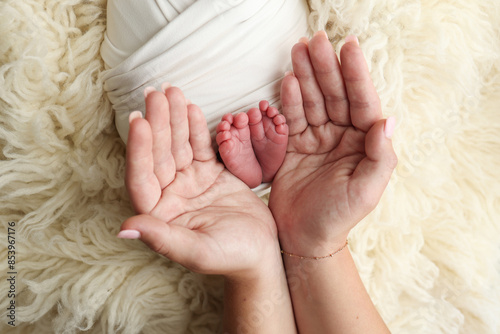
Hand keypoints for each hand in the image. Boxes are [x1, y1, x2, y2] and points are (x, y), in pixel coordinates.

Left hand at [120, 87, 277, 278]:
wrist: (261, 250)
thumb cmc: (232, 257)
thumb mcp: (198, 251)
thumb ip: (162, 239)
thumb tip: (124, 229)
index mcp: (159, 215)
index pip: (142, 178)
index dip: (139, 150)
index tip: (140, 122)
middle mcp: (169, 195)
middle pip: (158, 155)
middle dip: (158, 123)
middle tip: (156, 94)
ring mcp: (188, 181)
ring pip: (177, 145)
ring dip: (174, 118)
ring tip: (171, 91)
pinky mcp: (207, 172)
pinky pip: (198, 146)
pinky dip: (195, 127)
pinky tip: (190, 106)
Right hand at [269, 33, 396, 254]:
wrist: (304, 238)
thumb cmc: (339, 217)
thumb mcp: (366, 191)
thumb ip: (381, 157)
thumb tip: (388, 121)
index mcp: (364, 144)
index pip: (362, 102)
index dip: (356, 74)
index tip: (348, 47)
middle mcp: (342, 136)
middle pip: (335, 95)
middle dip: (326, 67)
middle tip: (315, 40)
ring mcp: (318, 139)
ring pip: (313, 101)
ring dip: (307, 75)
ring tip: (299, 50)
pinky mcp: (295, 145)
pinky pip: (293, 118)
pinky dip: (290, 99)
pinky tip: (289, 79)